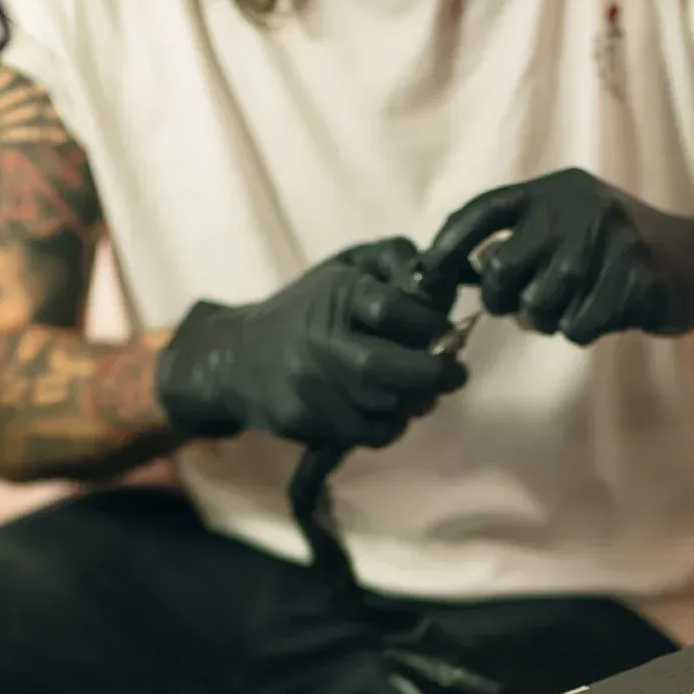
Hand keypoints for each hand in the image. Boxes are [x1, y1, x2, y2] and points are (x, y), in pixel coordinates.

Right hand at [157, 239, 466, 450]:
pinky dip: (394, 425)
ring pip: (385, 407)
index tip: (445, 328)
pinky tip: (393, 410)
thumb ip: (394, 259)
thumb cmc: (307, 308)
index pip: (391, 307)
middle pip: (387, 368)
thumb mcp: (346, 266)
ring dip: (417, 401)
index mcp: (335, 296)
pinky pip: (370, 434)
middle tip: (454, 373)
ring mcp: (311, 388)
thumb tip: (441, 277)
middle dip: (434, 374)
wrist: (238, 357)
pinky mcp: (308, 422)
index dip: (429, 321)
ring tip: (423, 389)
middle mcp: (320, 343)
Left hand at [421, 170, 693, 344]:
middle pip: (502, 272)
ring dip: (549, 321)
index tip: (425, 279)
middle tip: (531, 306)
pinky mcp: (635, 279)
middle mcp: (578, 207)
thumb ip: (519, 241)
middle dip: (507, 301)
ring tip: (576, 306)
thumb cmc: (619, 251)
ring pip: (538, 307)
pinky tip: (606, 314)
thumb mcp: (570, 227)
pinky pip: (577, 328)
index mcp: (555, 191)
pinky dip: (584, 332)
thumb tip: (449, 274)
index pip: (481, 214)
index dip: (447, 248)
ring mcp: (609, 241)